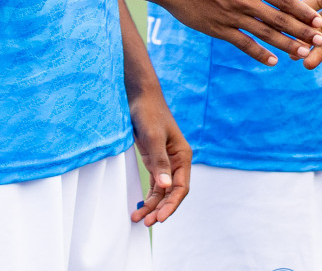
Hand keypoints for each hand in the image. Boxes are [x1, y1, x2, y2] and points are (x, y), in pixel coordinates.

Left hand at [127, 86, 191, 226]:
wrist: (139, 97)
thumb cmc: (149, 113)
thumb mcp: (154, 137)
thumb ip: (159, 162)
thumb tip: (165, 186)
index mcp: (183, 156)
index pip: (181, 187)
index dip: (172, 204)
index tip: (160, 218)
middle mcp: (176, 162)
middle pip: (172, 193)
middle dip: (161, 209)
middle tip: (146, 223)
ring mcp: (165, 163)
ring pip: (162, 191)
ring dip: (153, 206)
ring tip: (139, 219)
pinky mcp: (154, 161)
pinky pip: (154, 185)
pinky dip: (148, 196)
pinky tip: (140, 206)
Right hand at [155, 0, 321, 64]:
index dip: (302, 10)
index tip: (318, 19)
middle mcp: (244, 0)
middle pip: (279, 19)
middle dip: (301, 31)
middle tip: (320, 41)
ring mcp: (230, 16)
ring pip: (264, 34)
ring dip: (286, 45)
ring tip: (303, 54)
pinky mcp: (217, 29)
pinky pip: (243, 44)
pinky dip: (259, 53)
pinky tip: (272, 61)